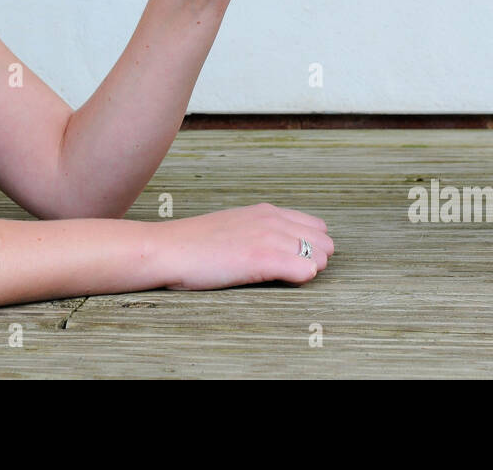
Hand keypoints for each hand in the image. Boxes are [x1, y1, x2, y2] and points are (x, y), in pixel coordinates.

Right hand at [151, 203, 333, 289]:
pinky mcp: (263, 258)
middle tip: (289, 274)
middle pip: (326, 242)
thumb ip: (258, 232)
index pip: (317, 226)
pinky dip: (300, 280)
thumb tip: (278, 249)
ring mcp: (269, 238)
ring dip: (307, 271)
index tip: (292, 261)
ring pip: (321, 256)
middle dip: (316, 260)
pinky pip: (307, 270)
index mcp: (267, 211)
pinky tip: (279, 282)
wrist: (167, 249)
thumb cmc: (194, 244)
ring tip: (280, 279)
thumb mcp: (234, 227)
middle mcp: (273, 219)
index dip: (310, 248)